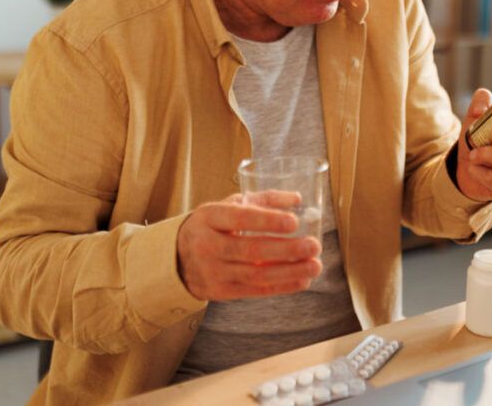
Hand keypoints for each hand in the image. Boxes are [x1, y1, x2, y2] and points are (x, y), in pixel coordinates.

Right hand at [176, 191, 322, 301]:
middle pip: (251, 249)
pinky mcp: (220, 292)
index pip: (240, 218)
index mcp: (210, 217)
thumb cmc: (212, 226)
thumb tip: (297, 199)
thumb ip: (264, 200)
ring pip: (256, 274)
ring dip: (290, 271)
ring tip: (315, 265)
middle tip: (314, 245)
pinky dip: (282, 286)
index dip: (268, 221)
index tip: (295, 222)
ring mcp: (212, 271)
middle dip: (287, 249)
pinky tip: (302, 280)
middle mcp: (207, 245)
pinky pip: (255, 291)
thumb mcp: (228, 205)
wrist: (177, 257)